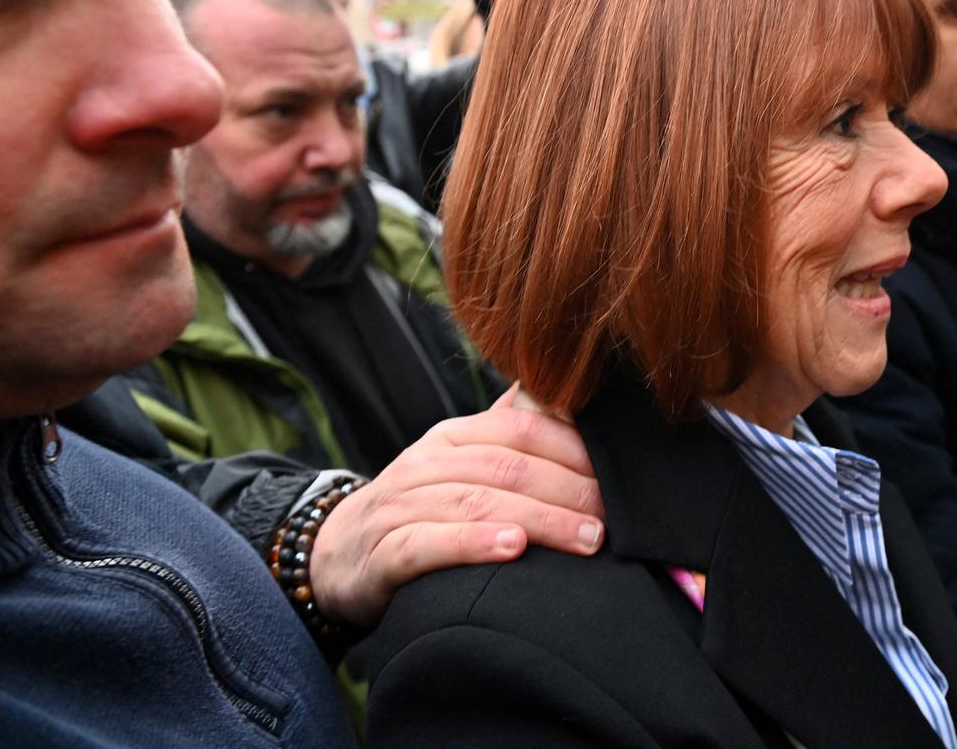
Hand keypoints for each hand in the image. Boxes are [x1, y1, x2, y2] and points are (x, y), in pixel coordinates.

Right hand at [309, 388, 604, 627]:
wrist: (338, 554)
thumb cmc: (420, 508)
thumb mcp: (460, 465)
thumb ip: (510, 436)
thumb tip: (570, 402)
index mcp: (454, 437)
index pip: (521, 429)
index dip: (573, 451)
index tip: (618, 478)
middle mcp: (427, 462)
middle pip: (507, 467)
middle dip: (568, 491)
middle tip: (612, 519)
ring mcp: (401, 504)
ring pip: (476, 502)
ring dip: (539, 520)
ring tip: (585, 538)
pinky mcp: (383, 553)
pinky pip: (428, 544)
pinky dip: (472, 544)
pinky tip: (512, 549)